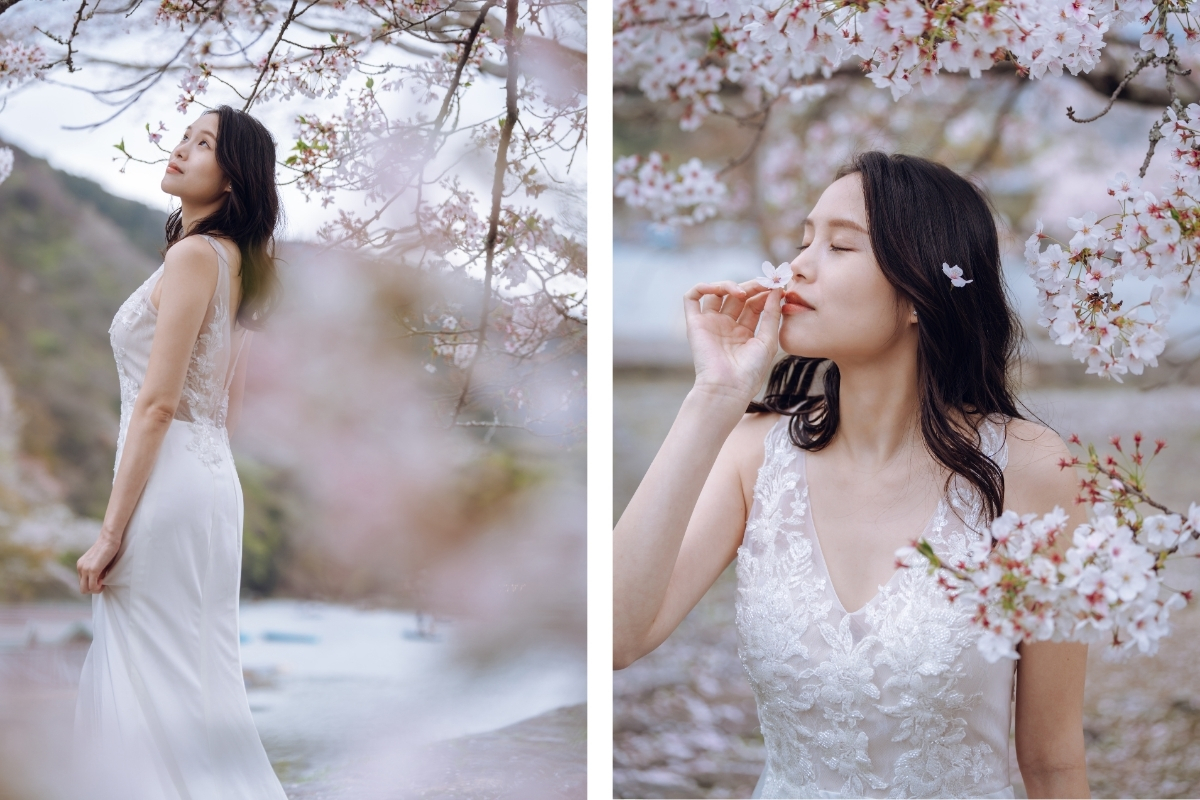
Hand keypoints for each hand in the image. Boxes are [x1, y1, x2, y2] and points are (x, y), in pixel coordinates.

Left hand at [77, 534, 121, 593]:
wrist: (109, 538)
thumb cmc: (108, 548)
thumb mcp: (99, 561)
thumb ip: (97, 571)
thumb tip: (99, 581)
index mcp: (81, 565)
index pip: (82, 582)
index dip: (93, 584)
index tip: (101, 579)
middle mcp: (80, 567)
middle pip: (82, 589)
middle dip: (93, 590)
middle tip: (102, 584)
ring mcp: (85, 569)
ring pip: (85, 590)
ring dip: (96, 590)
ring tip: (103, 582)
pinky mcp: (92, 570)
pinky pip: (92, 586)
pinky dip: (98, 587)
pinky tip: (103, 581)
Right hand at [683, 280, 782, 403]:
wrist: (727, 387)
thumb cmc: (750, 371)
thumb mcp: (768, 341)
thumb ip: (772, 315)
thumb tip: (776, 290)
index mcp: (744, 332)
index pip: (754, 304)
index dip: (764, 293)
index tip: (776, 287)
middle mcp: (726, 326)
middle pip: (737, 296)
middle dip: (751, 286)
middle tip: (763, 283)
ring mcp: (710, 324)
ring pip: (716, 293)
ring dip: (728, 285)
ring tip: (742, 292)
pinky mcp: (694, 324)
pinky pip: (692, 298)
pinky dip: (702, 287)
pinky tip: (718, 289)